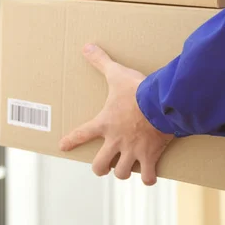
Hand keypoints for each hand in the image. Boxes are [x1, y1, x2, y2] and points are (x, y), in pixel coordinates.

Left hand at [59, 44, 173, 184]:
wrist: (161, 102)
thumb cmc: (138, 89)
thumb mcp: (116, 74)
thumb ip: (101, 62)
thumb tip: (86, 47)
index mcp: (104, 124)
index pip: (81, 134)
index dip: (71, 141)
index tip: (63, 146)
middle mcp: (115, 141)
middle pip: (100, 166)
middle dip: (100, 168)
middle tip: (104, 165)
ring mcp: (132, 151)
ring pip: (121, 173)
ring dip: (123, 172)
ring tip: (126, 168)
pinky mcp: (150, 156)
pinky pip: (148, 177)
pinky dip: (149, 178)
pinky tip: (149, 176)